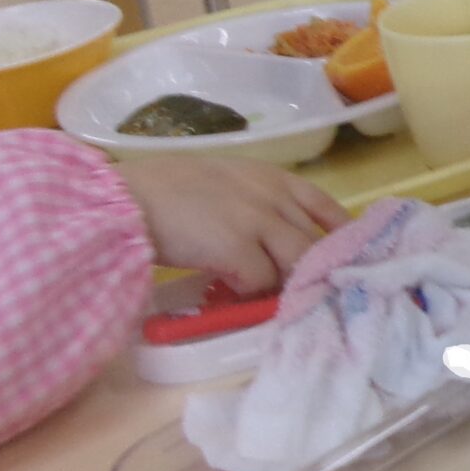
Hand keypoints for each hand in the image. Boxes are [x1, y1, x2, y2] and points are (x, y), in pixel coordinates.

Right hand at [119, 154, 347, 293]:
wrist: (125, 199)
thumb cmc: (163, 190)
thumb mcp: (222, 183)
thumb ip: (254, 205)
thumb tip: (272, 242)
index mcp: (270, 177)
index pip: (324, 205)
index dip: (339, 233)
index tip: (344, 254)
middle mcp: (273, 197)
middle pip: (316, 241)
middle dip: (313, 268)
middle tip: (302, 289)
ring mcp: (259, 222)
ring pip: (297, 263)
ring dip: (283, 283)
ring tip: (263, 293)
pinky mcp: (239, 249)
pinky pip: (262, 282)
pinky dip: (247, 291)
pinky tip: (224, 285)